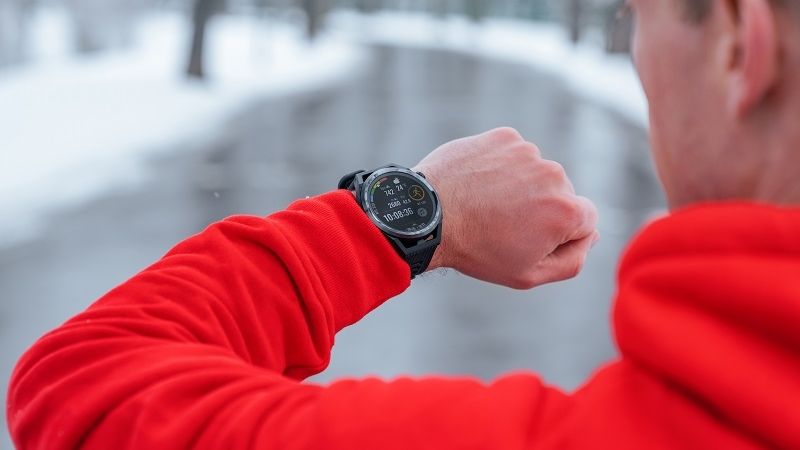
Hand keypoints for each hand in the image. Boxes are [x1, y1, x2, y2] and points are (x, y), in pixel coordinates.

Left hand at [415, 127, 598, 289]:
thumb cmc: (477, 250)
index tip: (528, 239)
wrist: (427, 215)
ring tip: (486, 204)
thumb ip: (571, 261)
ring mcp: (528, 152)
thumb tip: (590, 236)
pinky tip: (478, 184)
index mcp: (566, 212)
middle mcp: (554, 175)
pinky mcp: (504, 137)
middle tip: (502, 224)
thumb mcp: (528, 275)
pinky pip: (513, 155)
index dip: (559, 235)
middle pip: (561, 194)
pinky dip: (500, 167)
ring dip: (520, 186)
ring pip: (536, 173)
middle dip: (541, 208)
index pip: (586, 220)